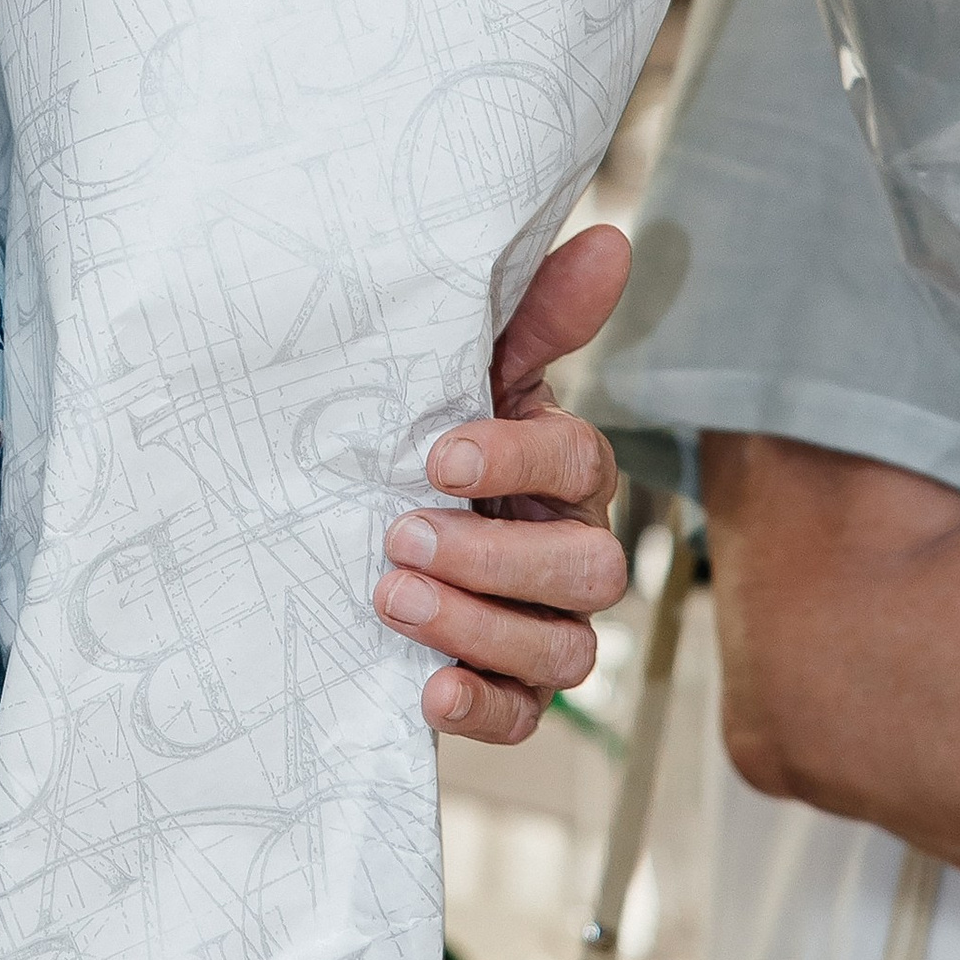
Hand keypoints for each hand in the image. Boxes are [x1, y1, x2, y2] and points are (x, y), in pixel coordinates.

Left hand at [376, 224, 630, 746]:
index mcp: (563, 469)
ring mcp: (545, 627)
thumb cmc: (420, 441)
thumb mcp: (462, 373)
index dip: (515, 459)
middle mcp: (571, 550)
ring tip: (391, 597)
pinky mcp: (507, 690)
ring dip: (478, 626)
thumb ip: (533, 317)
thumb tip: (612, 240)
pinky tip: (428, 691)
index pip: (578, 461)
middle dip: (494, 557)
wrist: (347, 533)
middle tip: (403, 534)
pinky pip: (522, 718)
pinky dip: (480, 708)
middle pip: (587, 570)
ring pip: (563, 650)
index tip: (437, 456)